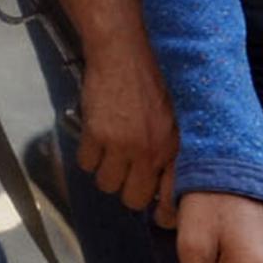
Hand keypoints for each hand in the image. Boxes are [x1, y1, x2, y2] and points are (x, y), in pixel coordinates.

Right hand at [75, 38, 179, 223]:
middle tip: (125, 172)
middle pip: (133, 198)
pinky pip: (86, 163)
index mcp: (175, 148)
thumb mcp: (175, 118)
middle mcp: (151, 151)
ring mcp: (123, 144)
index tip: (155, 208)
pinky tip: (96, 138)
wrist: (124, 52)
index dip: (161, 210)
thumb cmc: (152, 80)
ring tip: (109, 152)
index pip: (170, 199)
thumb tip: (165, 186)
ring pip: (106, 183)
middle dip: (127, 189)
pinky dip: (88, 155)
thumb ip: (172, 151)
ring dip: (105, 172)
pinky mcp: (97, 134)